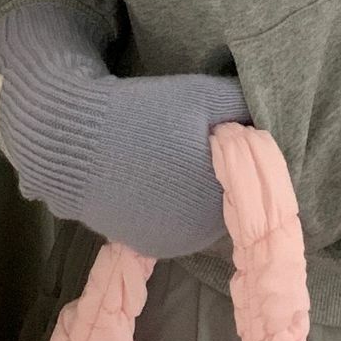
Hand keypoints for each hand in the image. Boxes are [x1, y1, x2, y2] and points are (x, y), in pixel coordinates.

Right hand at [80, 71, 254, 258]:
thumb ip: (243, 106)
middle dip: (210, 171)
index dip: (227, 146)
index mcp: (221, 196)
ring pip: (198, 211)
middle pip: (222, 194)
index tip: (205, 126)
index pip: (244, 172)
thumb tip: (263, 117)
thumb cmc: (143, 116)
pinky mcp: (144, 245)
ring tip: (162, 156)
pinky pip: (172, 222)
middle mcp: (201, 232)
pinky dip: (168, 203)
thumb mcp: (202, 95)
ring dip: (190, 189)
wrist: (76, 144)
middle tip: (181, 139)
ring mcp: (171, 244)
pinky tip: (149, 177)